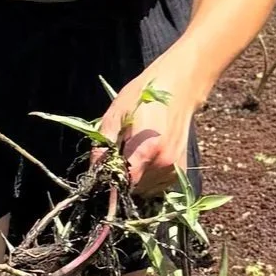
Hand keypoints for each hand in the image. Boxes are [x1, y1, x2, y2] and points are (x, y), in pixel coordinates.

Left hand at [99, 65, 193, 195]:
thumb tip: (94, 170)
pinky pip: (158, 185)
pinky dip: (149, 177)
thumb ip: (104, 145)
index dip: (111, 185)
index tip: (103, 181)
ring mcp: (175, 168)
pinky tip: (146, 157)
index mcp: (147, 149)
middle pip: (133, 187)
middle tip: (119, 154)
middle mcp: (164, 163)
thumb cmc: (145, 95)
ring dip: (136, 178)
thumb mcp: (116, 114)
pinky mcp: (181, 169)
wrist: (179, 87)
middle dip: (121, 177)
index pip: (124, 183)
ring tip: (134, 153)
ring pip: (146, 188)